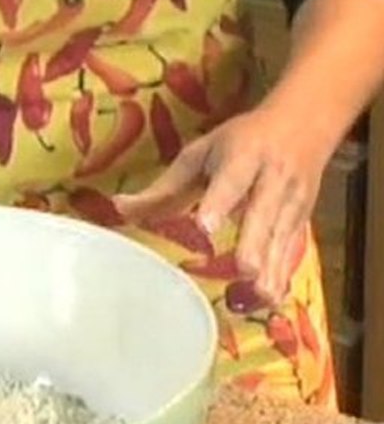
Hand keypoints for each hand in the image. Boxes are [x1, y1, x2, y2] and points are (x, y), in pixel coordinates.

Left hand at [114, 107, 336, 303]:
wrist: (305, 123)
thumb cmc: (241, 141)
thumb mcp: (200, 153)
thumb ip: (164, 186)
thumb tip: (119, 209)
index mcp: (242, 157)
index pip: (230, 182)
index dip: (219, 203)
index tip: (205, 226)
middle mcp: (272, 179)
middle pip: (263, 213)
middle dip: (254, 242)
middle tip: (243, 269)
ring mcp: (292, 202)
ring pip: (282, 237)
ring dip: (273, 268)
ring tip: (261, 296)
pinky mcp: (303, 220)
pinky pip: (293, 251)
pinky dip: (284, 275)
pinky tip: (272, 300)